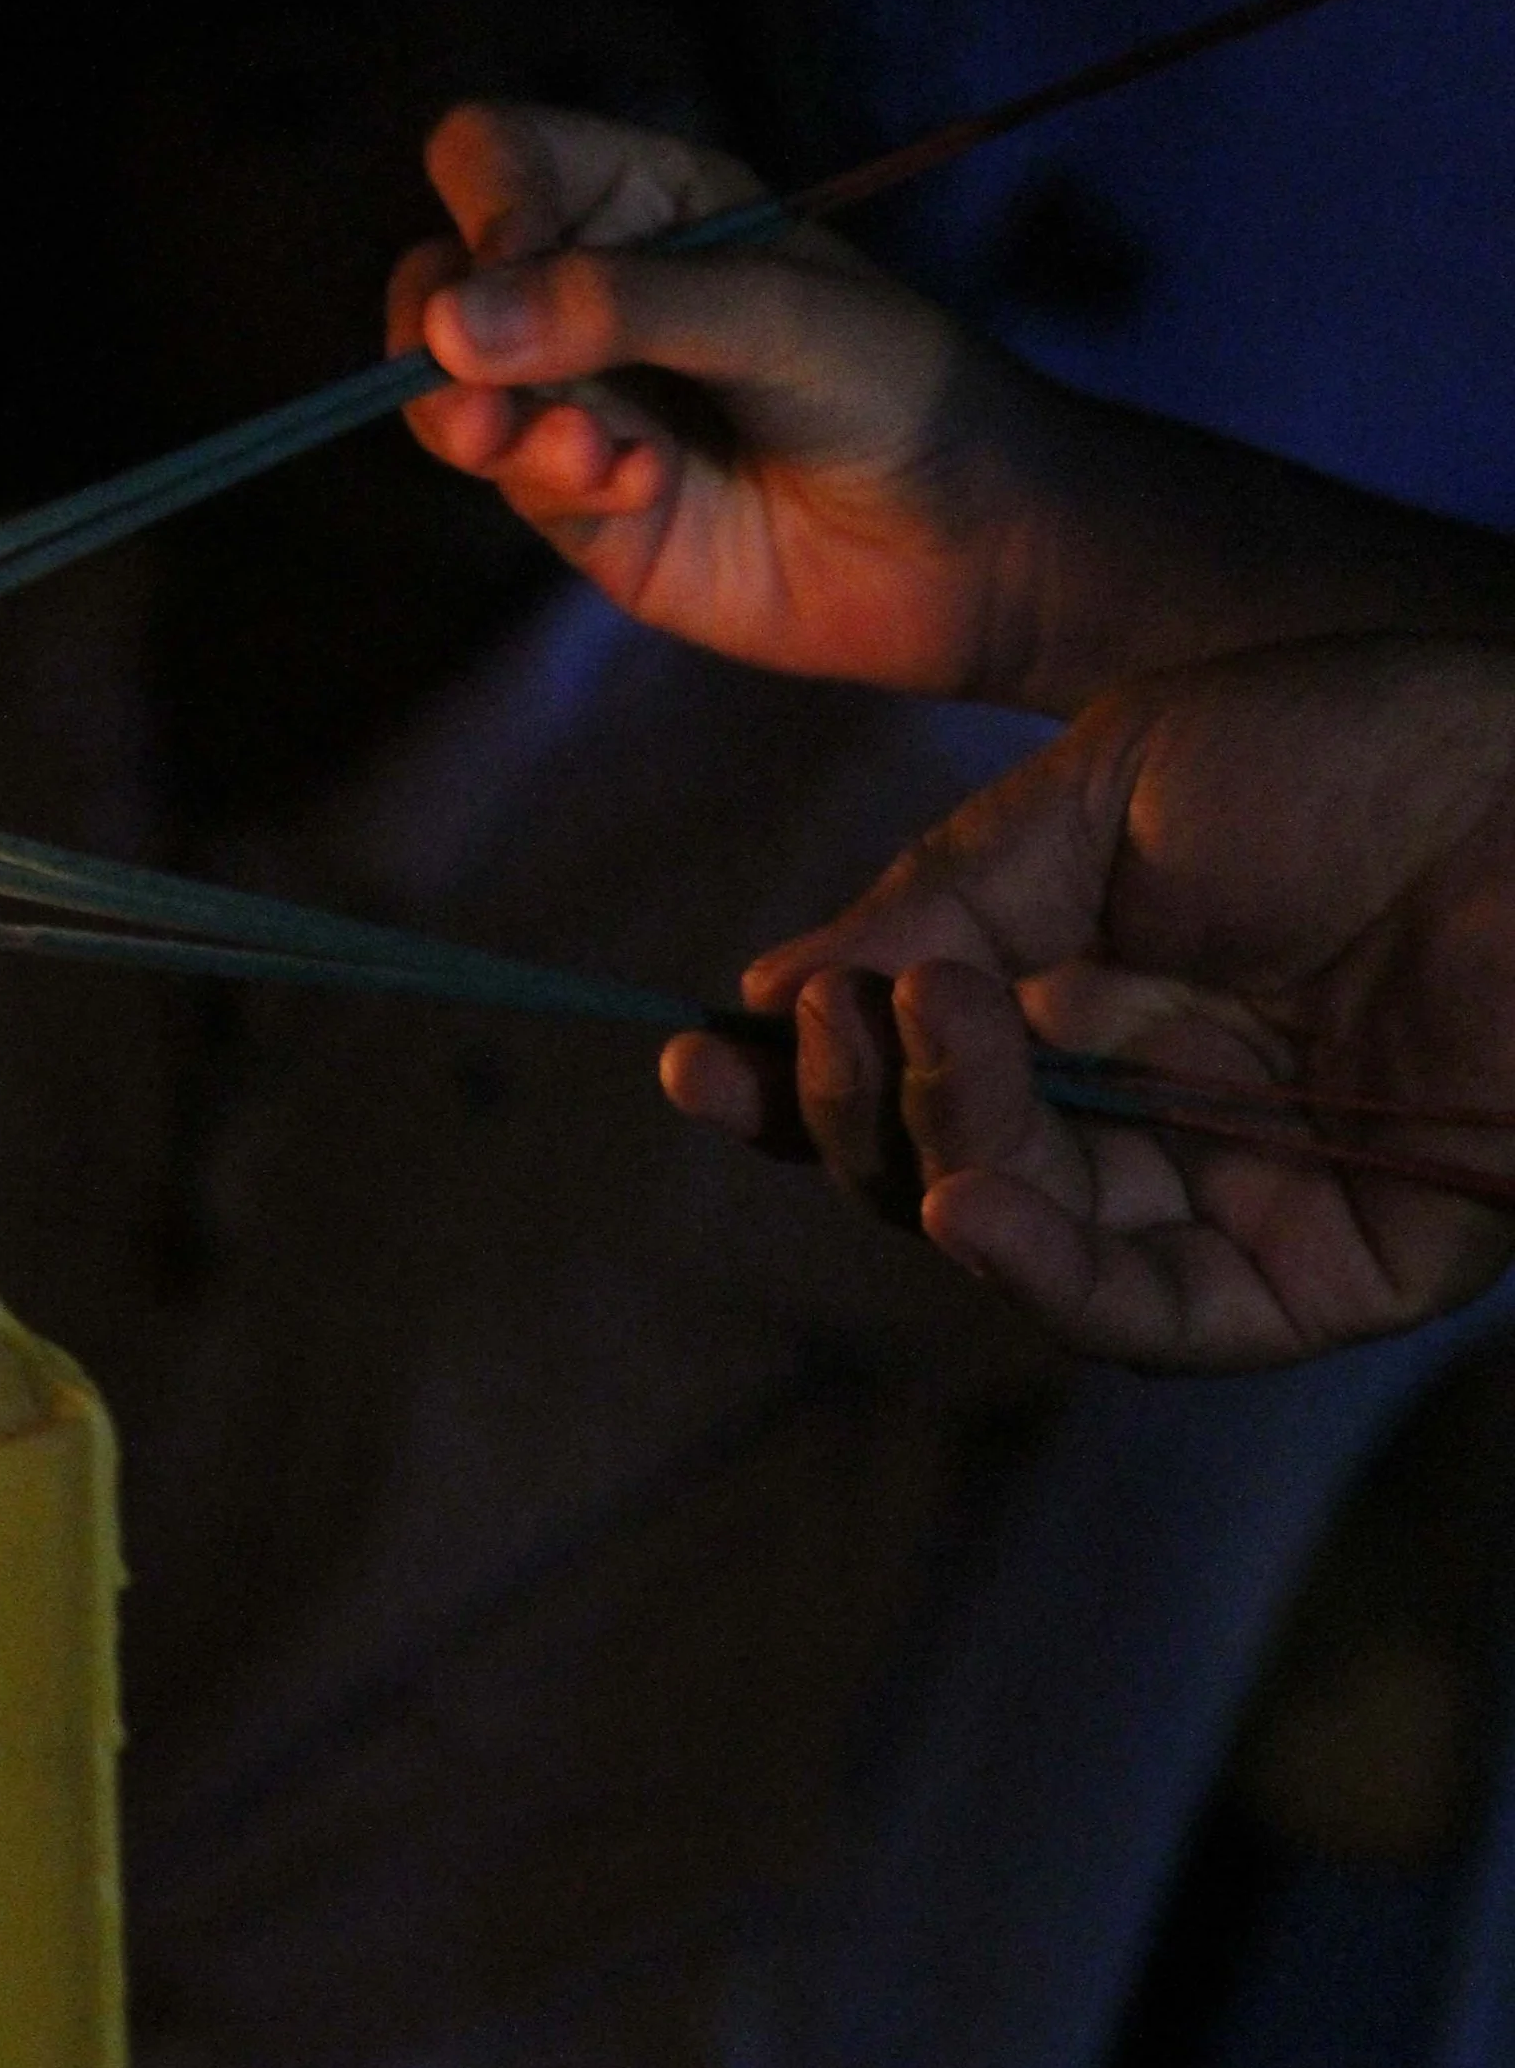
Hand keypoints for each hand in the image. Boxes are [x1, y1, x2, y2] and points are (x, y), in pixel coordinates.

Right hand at [388, 104, 1514, 714]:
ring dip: (495, 424)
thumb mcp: (771, 312)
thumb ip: (615, 305)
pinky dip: (561, 480)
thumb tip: (444, 324)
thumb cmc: (897, 389)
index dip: (482, 205)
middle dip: (443, 339)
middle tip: (490, 401)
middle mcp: (591, 291)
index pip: (493, 158)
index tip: (513, 270)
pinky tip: (648, 489)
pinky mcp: (583, 505)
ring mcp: (581, 400)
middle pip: (439, 281)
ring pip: (452, 393)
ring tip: (587, 454)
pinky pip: (515, 479)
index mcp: (643, 199)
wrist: (968, 547)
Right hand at [664, 639, 1514, 1369]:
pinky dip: (1039, 1270)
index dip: (807, 1076)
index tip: (699, 1053)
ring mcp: (1240, 1199)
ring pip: (1028, 1245)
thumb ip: (951, 899)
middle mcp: (1164, 1112)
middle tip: (819, 1032)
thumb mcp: (1113, 788)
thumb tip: (776, 995)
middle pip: (947, 1168)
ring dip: (933, 1162)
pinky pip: (1151, 1315)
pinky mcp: (1325, 1279)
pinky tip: (959, 1202)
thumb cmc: (1369, 752)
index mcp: (1111, 996)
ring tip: (907, 1052)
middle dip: (849, 1113)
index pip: (921, 1072)